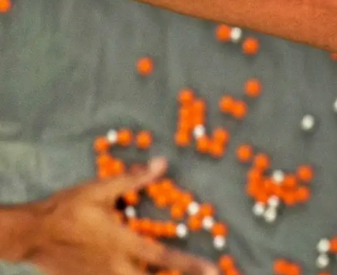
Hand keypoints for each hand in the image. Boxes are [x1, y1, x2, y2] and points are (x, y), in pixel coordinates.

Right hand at [22, 158, 218, 274]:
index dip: (191, 265)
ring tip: (176, 274)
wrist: (31, 234)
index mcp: (124, 244)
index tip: (215, 270)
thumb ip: (135, 180)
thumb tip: (162, 163)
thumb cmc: (67, 209)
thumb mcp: (101, 189)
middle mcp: (117, 267)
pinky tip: (141, 271)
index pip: (165, 258)